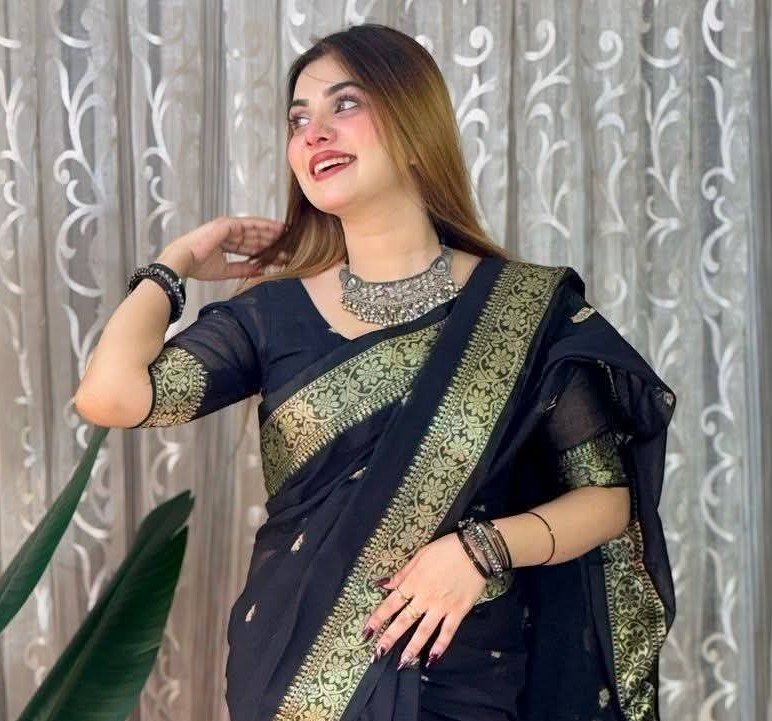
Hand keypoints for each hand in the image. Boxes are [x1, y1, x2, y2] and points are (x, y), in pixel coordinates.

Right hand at [162, 215, 286, 281]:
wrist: (181, 261)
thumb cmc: (197, 267)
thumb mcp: (225, 271)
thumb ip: (243, 270)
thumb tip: (260, 272)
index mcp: (224, 243)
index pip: (249, 246)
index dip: (265, 249)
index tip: (280, 254)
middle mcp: (227, 232)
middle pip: (254, 237)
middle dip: (272, 242)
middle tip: (290, 245)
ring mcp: (227, 227)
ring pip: (254, 229)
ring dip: (271, 232)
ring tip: (288, 235)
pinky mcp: (227, 224)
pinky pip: (250, 224)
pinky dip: (264, 226)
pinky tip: (277, 229)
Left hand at [362, 532, 486, 668]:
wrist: (475, 550)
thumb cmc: (446, 549)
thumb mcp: (420, 555)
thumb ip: (402, 573)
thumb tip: (383, 584)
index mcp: (414, 582)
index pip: (391, 603)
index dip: (378, 618)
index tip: (366, 632)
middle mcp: (425, 597)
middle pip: (404, 620)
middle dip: (390, 637)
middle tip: (378, 654)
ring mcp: (442, 607)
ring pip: (424, 631)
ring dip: (412, 648)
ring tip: (402, 663)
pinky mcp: (458, 612)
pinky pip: (448, 632)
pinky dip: (440, 646)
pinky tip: (432, 659)